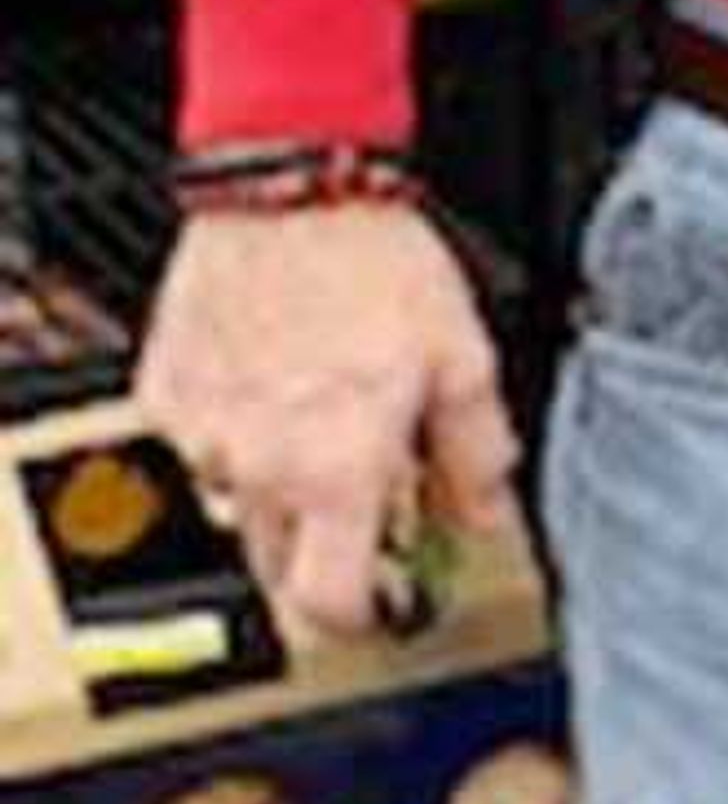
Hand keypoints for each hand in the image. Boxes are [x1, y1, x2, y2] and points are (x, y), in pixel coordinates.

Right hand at [134, 204, 518, 645]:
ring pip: (239, 504)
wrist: (290, 186)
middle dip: (323, 548)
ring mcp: (204, 433)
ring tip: (318, 417)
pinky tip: (274, 382)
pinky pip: (201, 446)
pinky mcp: (167, 394)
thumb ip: (477, 457)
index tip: (381, 599)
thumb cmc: (375, 263)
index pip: (328, 604)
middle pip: (278, 566)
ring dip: (279, 486)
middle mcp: (261, 466)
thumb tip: (483, 516)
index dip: (359, 616)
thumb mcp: (465, 360)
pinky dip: (237, 431)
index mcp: (337, 471)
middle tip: (362, 497)